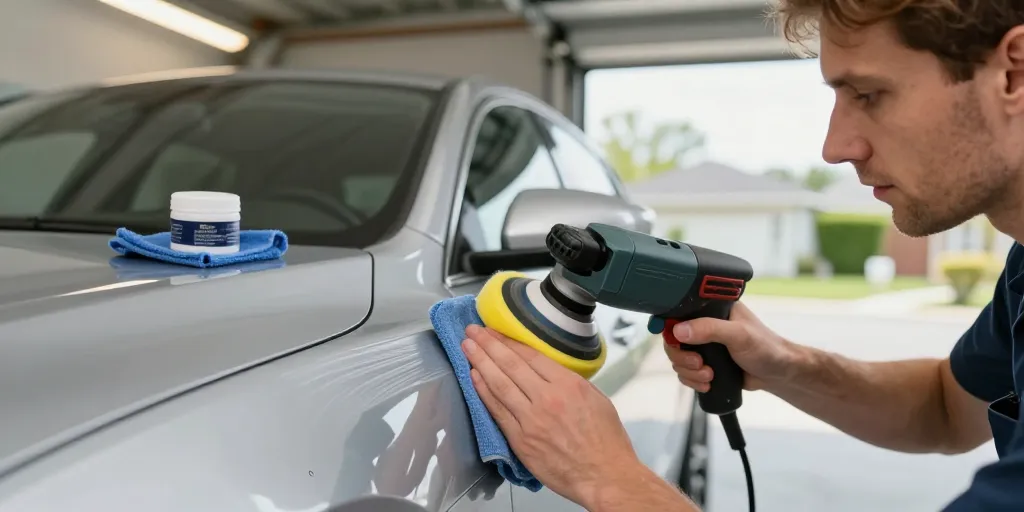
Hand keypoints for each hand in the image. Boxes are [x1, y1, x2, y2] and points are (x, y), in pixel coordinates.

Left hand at [460, 324, 638, 506]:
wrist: (604, 476)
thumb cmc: (606, 440)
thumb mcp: (597, 399)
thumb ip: (571, 382)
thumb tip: (549, 372)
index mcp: (568, 385)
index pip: (530, 356)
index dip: (508, 341)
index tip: (494, 331)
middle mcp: (547, 398)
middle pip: (510, 365)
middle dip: (488, 344)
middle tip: (472, 330)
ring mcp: (531, 420)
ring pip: (499, 384)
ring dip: (480, 362)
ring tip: (467, 347)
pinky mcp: (520, 440)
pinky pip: (497, 410)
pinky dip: (483, 392)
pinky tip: (473, 377)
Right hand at [665, 301, 799, 392]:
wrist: (778, 374)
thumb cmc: (766, 348)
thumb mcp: (738, 334)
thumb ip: (710, 329)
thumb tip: (679, 331)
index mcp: (712, 309)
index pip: (680, 313)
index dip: (672, 328)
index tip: (676, 342)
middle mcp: (705, 325)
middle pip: (674, 339)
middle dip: (682, 357)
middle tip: (698, 364)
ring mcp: (704, 345)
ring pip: (678, 358)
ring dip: (689, 371)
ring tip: (708, 376)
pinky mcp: (705, 363)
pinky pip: (685, 372)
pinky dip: (692, 380)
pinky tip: (707, 383)